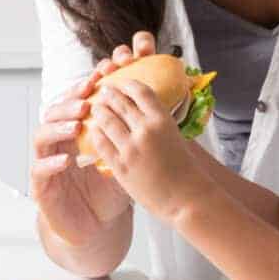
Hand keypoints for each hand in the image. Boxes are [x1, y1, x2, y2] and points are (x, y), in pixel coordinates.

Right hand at [29, 32, 156, 245]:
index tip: (100, 77)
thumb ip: (131, 140)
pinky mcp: (42, 188)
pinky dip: (51, 164)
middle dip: (69, 103)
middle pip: (54, 113)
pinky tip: (66, 160)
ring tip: (77, 124)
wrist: (95, 228)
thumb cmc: (108, 194)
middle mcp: (58, 144)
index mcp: (76, 134)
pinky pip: (38, 170)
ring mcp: (47, 164)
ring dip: (58, 127)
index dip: (84, 89)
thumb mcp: (125, 163)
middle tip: (87, 98)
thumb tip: (156, 112)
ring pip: (41, 136)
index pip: (75, 104)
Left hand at [87, 78, 211, 222]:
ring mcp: (131, 148)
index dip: (127, 83)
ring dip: (99, 111)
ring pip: (107, 121)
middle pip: (121, 103)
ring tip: (95, 108)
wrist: (185, 198)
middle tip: (103, 91)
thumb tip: (144, 110)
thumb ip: (159, 122)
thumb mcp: (175, 136)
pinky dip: (95, 134)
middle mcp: (146, 130)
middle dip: (109, 94)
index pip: (141, 91)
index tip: (120, 82)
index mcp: (163, 120)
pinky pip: (101, 144)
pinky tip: (93, 130)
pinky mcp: (121, 166)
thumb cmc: (184, 169)